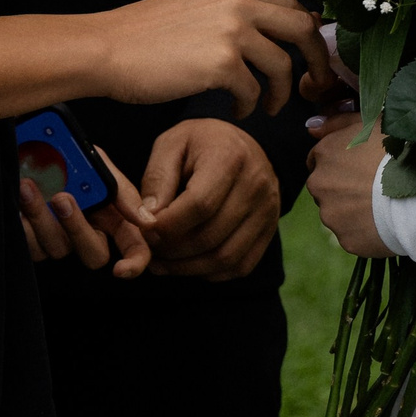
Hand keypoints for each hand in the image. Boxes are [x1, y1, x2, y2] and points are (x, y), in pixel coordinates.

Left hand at [20, 144, 152, 278]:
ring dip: (42, 218)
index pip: (133, 247)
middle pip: (93, 255)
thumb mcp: (99, 164)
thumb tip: (146, 221)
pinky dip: (23, 224)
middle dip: (77, 228)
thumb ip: (122, 192)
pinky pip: (30, 246)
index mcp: (113, 216)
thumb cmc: (70, 155)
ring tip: (28, 187)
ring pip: (57, 249)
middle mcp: (88, 231)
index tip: (121, 269)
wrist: (32, 145)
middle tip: (61, 197)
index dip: (133, 263)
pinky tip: (18, 199)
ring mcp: (59, 237)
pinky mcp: (33, 238)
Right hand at [91, 0, 333, 118]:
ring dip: (281, 92)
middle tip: (313, 86)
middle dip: (318, 61)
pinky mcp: (220, 63)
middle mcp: (238, 2)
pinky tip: (238, 111)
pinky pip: (254, 91)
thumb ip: (232, 13)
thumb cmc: (144, 36)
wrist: (106, 49)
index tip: (308, 58)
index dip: (308, 34)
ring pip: (283, 65)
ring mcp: (231, 31)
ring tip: (269, 108)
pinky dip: (251, 105)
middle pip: (303, 29)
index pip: (293, 4)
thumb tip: (270, 31)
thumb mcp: (196, 7)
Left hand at [139, 118, 281, 279]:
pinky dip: (209, 273)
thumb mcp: (171, 145)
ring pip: (225, 257)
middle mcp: (256, 184)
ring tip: (162, 262)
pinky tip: (187, 264)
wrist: (240, 145)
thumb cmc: (199, 144)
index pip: (200, 204)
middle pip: (211, 235)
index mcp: (230, 156)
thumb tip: (148, 220)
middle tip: (149, 249)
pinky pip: (240, 266)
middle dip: (173, 250)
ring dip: (188, 268)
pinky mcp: (269, 231)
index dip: (168, 225)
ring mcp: (268, 210)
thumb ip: (157, 179)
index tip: (146, 230)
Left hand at [306, 111, 395, 258]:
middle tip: (373, 186)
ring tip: (382, 205)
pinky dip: (364, 230)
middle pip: (325, 186)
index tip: (359, 167)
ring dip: (352, 209)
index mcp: (325, 153)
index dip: (340, 162)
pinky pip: (352, 234)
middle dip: (342, 187)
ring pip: (336, 212)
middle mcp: (320, 184)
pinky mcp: (345, 239)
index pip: (318, 159)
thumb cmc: (400, 152)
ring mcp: (331, 214)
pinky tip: (384, 222)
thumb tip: (312, 127)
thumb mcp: (371, 122)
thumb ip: (338, 121)